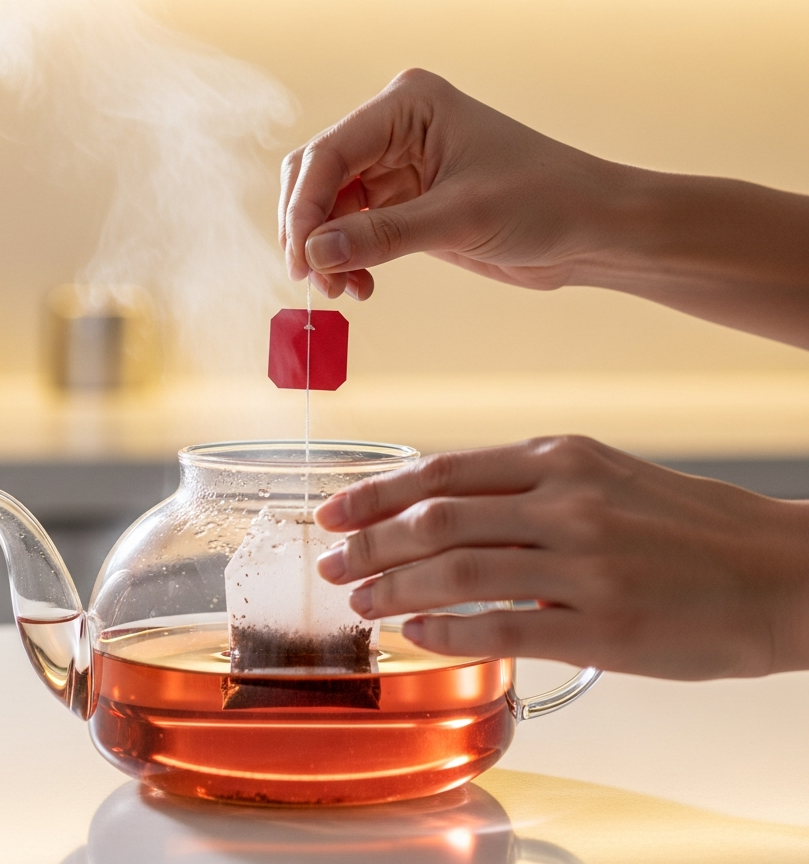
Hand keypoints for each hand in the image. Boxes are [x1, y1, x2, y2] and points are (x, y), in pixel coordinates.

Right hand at [279, 68, 618, 299]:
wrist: (592, 229)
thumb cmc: (545, 201)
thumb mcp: (461, 218)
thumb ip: (384, 235)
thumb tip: (316, 253)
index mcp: (408, 105)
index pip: (329, 153)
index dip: (304, 208)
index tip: (301, 259)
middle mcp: (396, 128)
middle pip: (319, 177)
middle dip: (309, 230)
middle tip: (315, 279)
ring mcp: (398, 166)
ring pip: (331, 208)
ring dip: (328, 250)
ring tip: (344, 289)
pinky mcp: (406, 202)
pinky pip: (355, 229)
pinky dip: (348, 259)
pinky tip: (361, 286)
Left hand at [314, 435, 808, 678]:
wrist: (777, 572)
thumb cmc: (685, 523)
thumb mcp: (601, 474)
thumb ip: (525, 485)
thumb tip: (443, 507)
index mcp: (558, 458)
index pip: (442, 472)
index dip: (377, 493)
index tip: (335, 511)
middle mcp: (564, 502)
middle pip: (435, 520)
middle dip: (368, 544)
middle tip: (329, 562)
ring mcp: (582, 564)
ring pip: (457, 572)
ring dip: (394, 589)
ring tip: (359, 603)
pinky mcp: (603, 626)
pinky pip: (502, 629)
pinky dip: (447, 632)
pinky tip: (417, 635)